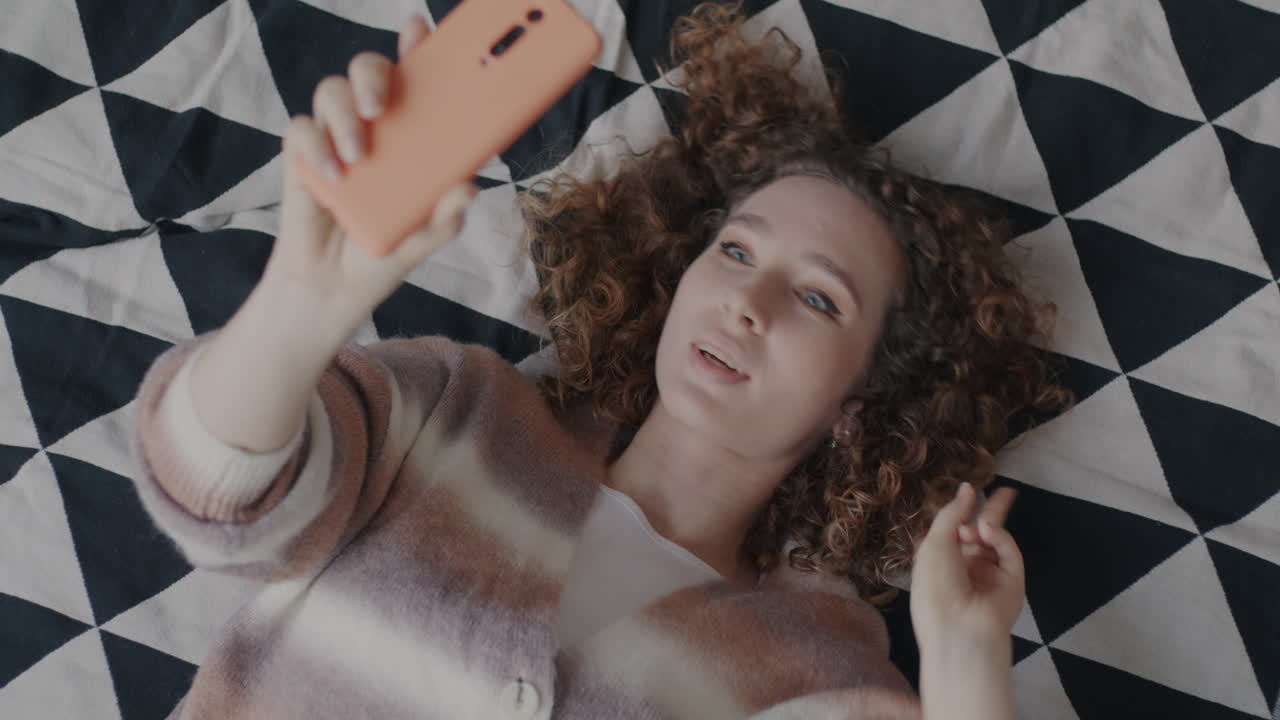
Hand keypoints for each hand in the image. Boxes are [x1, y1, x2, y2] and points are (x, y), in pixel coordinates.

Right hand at [264, 15, 477, 330]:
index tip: (420, 30)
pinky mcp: (303, 156)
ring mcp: (335, 136)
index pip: (413, 77)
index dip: (417, 47)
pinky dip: (316, 144)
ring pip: (332, 92)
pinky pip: (301, 128)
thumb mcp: (425, 238)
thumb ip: (447, 215)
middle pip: (369, 70)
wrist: (335, 286)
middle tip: (381, 106)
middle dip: (374, 74)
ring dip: (345, 116)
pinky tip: (333, 173)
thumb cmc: (384, 252)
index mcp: (410, 133)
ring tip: (358, 156)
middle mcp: (373, 126)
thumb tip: (469, 185)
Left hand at [909, 482, 1025, 646]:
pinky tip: (988, 532)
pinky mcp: (1012, 580)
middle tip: (1004, 491)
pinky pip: (1009, 551)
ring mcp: (990, 575)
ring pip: (996, 540)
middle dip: (991, 511)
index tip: (969, 490)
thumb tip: (967, 489)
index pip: (953, 531)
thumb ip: (952, 513)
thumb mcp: (934, 543)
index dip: (960, 512)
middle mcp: (965, 568)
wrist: (959, 628)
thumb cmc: (935, 587)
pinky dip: (1000, 538)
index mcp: (940, 561)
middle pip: (980, 533)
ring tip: (979, 525)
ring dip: (988, 525)